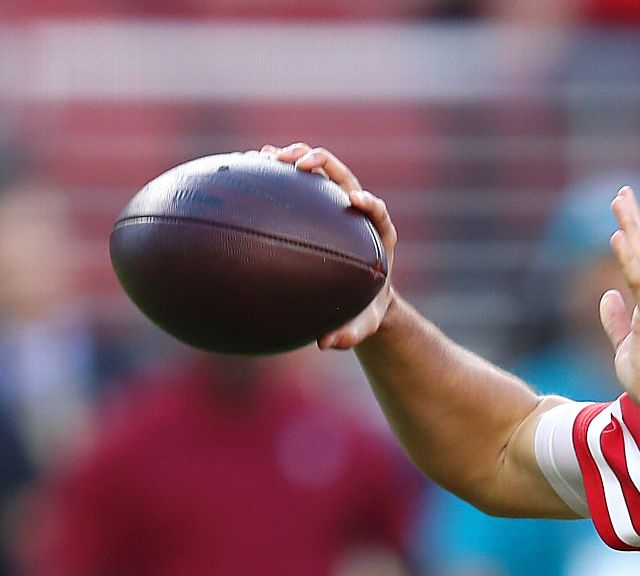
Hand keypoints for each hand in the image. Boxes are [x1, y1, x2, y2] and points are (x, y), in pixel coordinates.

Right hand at [258, 142, 396, 349]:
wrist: (363, 298)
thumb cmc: (365, 311)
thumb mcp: (362, 326)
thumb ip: (349, 334)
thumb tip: (326, 343)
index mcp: (379, 236)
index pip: (378, 211)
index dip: (368, 202)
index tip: (354, 200)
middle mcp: (357, 213)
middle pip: (345, 178)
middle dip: (324, 164)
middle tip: (300, 163)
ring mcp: (335, 205)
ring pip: (319, 173)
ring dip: (296, 157)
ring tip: (267, 155)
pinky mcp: (316, 206)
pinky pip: (296, 185)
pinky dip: (276, 173)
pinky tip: (247, 167)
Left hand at [600, 187, 639, 429]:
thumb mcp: (625, 346)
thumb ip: (616, 320)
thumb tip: (607, 295)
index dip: (633, 237)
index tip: (623, 215)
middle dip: (633, 220)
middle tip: (622, 192)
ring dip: (632, 227)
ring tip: (620, 200)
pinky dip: (629, 256)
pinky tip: (618, 235)